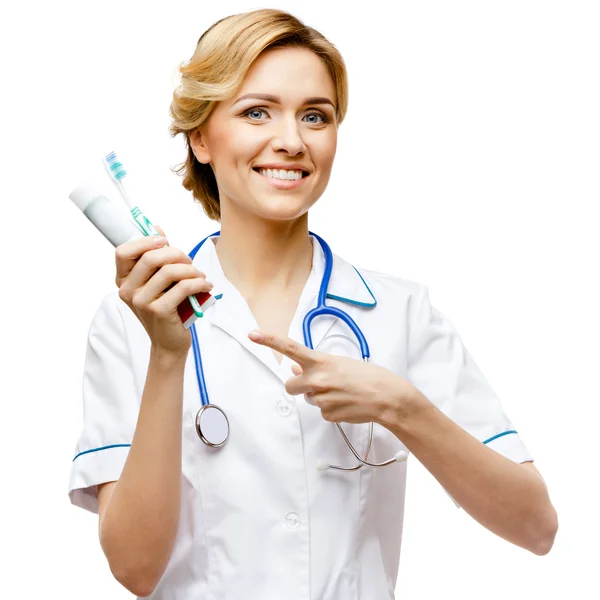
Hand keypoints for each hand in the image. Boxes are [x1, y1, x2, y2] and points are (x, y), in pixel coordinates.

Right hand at [115, 225, 212, 355]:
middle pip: (150, 257)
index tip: (165, 242)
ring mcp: (141, 302)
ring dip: (191, 269)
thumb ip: (156, 258)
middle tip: (190, 262)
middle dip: (176, 254)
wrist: (169, 342)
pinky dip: (199, 283)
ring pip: (170, 271)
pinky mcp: (158, 311)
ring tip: (201, 276)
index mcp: (123, 280)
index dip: (145, 241)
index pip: (123, 251)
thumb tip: (156, 227)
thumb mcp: (158, 282)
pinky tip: (206, 285)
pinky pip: (183, 287)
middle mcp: (128, 291)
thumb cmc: (166, 308)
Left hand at [248, 329, 416, 426]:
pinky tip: (346, 403)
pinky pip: (321, 412)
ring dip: (319, 397)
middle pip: (291, 385)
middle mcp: (318, 379)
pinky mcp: (328, 414)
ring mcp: (322, 398)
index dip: (269, 341)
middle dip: (299, 386)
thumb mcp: (341, 363)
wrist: (387, 397)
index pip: (290, 348)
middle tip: (318, 384)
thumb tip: (295, 368)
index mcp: (321, 361)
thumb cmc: (368, 376)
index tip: (252, 334)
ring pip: (308, 399)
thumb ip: (316, 365)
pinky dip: (331, 409)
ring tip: (342, 393)